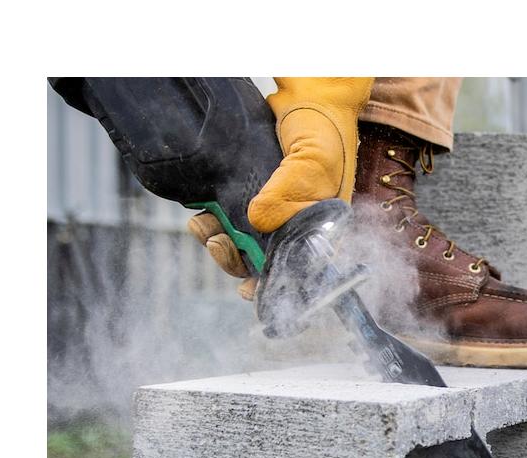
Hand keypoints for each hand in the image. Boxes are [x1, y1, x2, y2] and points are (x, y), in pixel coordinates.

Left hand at [188, 77, 372, 298]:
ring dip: (217, 241)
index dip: (270, 286)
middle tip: (218, 243)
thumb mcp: (313, 164)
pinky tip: (200, 212)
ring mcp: (269, 213)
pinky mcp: (248, 195)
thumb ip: (289, 192)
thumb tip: (255, 219)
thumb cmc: (325, 135)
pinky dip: (211, 220)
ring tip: (202, 226)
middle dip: (233, 260)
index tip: (247, 289)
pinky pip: (226, 218)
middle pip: (259, 263)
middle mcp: (292, 229)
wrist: (312, 99)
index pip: (292, 273)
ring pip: (239, 243)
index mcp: (315, 235)